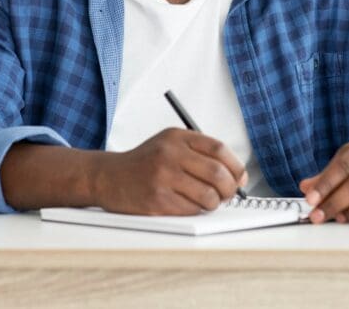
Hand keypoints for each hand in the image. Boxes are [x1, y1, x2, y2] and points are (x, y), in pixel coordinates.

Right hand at [91, 128, 246, 215]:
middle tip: (228, 194)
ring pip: (208, 195)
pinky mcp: (157, 199)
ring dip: (214, 203)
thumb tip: (236, 175)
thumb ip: (200, 153)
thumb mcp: (169, 144)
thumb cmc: (144, 163)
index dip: (235, 165)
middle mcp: (169, 154)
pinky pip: (192, 210)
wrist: (109, 177)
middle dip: (230, 188)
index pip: (218, 148)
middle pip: (217, 173)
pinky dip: (197, 211)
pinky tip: (189, 205)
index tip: (239, 177)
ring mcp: (163, 177)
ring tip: (207, 201)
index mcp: (176, 137)